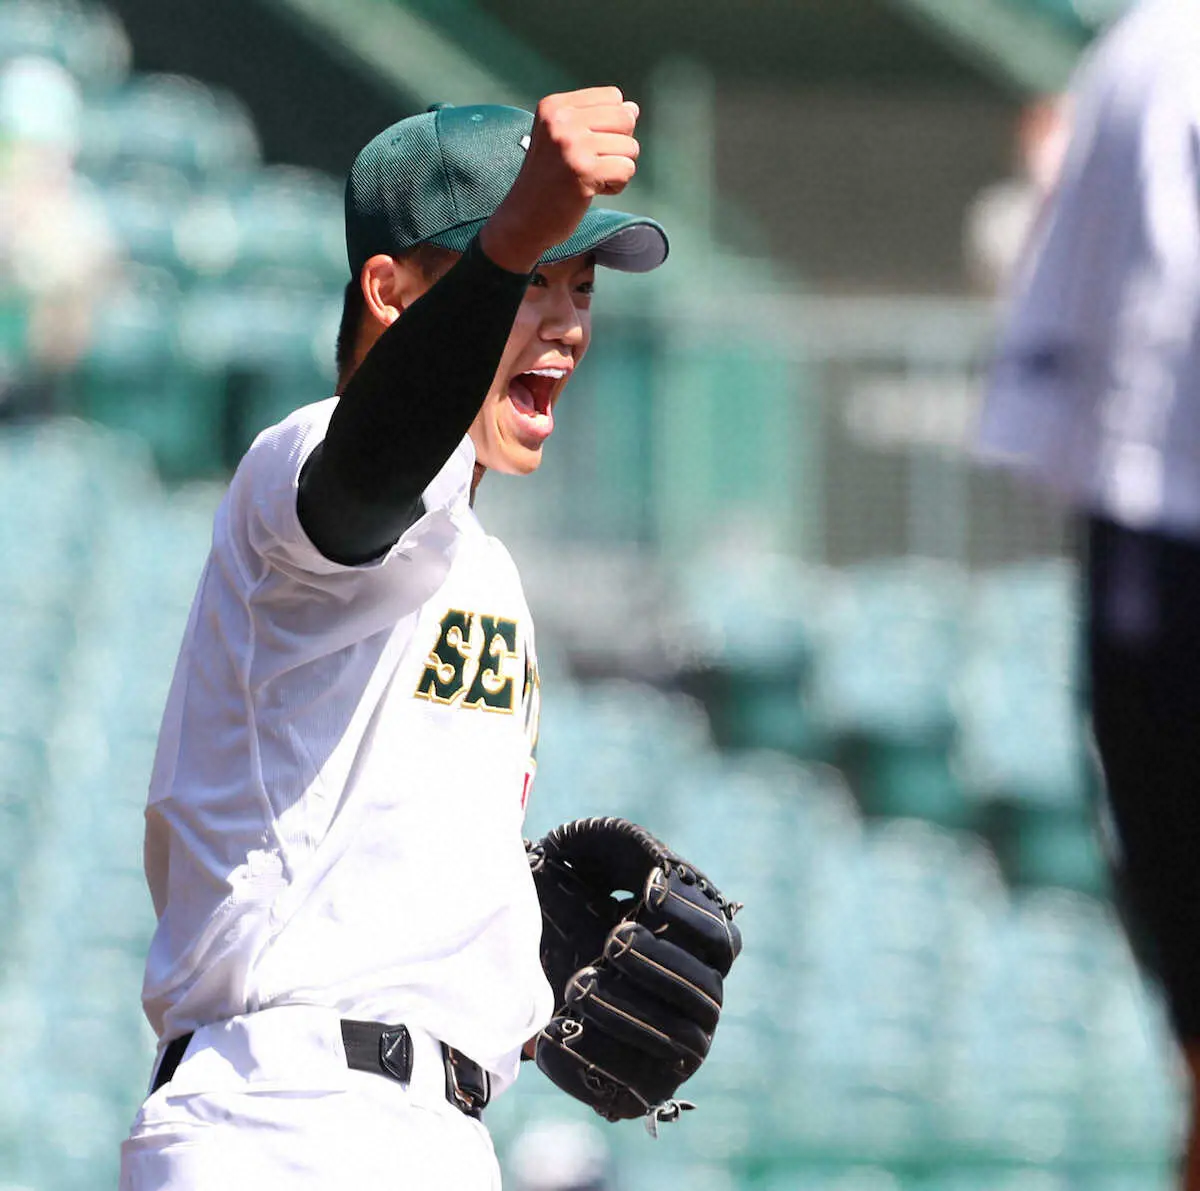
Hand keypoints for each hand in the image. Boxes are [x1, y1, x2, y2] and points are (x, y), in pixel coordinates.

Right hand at [480, 86, 639, 273]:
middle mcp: (562, 120)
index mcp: (555, 106)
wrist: (523, 219)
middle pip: (626, 119)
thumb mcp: (563, 139)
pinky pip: (626, 170)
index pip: (613, 98)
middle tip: (593, 164)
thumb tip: (634, 109)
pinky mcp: (584, 171)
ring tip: (590, 179)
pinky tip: (593, 191)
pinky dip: (616, 186)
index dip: (611, 126)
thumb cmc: (547, 181)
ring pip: (630, 147)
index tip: (586, 146)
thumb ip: (597, 120)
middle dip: (619, 146)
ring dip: (617, 169)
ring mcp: (573, 145)